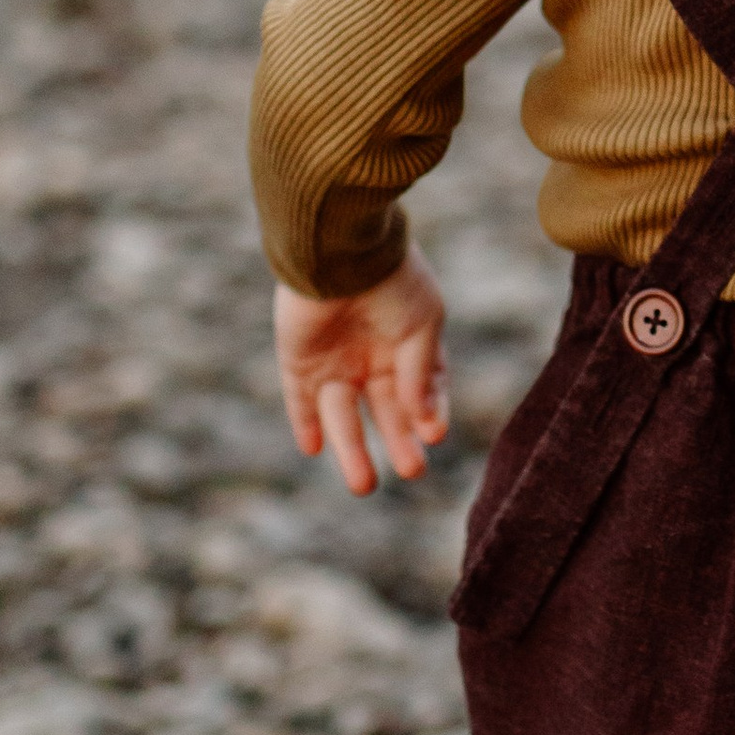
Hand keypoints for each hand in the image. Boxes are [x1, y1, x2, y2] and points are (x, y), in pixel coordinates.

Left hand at [274, 246, 449, 496]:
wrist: (340, 248)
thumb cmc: (392, 280)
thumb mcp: (422, 326)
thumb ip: (421, 375)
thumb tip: (424, 423)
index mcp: (408, 341)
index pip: (424, 388)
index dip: (431, 413)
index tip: (435, 435)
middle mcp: (371, 354)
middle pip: (385, 410)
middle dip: (398, 440)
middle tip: (412, 472)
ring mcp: (334, 359)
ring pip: (343, 416)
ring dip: (352, 449)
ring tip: (363, 486)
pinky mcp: (299, 361)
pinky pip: (300, 400)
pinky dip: (305, 423)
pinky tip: (314, 449)